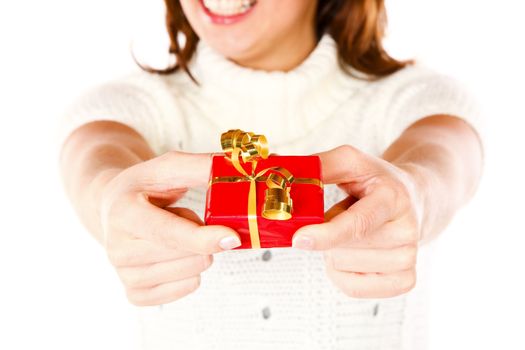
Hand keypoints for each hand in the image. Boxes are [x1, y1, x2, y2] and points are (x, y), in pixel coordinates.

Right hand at [97, 151, 240, 305]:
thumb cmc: (144, 186)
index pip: (169, 234)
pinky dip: (193, 271)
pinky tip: (175, 254)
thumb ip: (202, 167)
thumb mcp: (169, 166)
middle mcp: (118, 249)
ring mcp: (125, 275)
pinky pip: (187, 288)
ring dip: (197, 252)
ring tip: (176, 233)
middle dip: (202, 235)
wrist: (113, 205)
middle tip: (182, 217)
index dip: (203, 238)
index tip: (232, 237)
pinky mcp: (136, 294)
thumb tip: (241, 169)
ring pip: (193, 273)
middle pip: (189, 256)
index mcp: (124, 213)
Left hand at [292, 145, 423, 297]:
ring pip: (342, 267)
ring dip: (333, 251)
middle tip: (340, 216)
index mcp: (392, 198)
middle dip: (326, 234)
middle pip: (342, 249)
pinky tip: (353, 253)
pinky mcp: (405, 280)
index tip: (299, 239)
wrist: (414, 199)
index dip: (326, 234)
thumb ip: (318, 166)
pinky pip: (352, 287)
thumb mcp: (350, 162)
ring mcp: (408, 258)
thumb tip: (281, 170)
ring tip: (351, 232)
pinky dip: (341, 272)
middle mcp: (406, 230)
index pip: (358, 223)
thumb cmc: (375, 180)